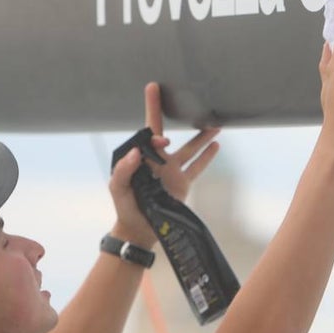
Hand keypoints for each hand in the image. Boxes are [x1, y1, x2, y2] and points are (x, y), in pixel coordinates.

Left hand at [109, 82, 220, 246]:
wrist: (139, 228)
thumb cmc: (125, 205)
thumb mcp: (117, 187)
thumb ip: (123, 169)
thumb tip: (136, 151)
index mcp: (141, 157)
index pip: (148, 134)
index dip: (156, 132)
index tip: (164, 140)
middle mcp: (158, 160)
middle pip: (166, 134)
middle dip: (174, 116)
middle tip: (188, 103)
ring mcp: (171, 171)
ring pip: (189, 149)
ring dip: (201, 137)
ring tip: (215, 124)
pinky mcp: (182, 183)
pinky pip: (196, 167)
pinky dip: (207, 157)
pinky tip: (216, 145)